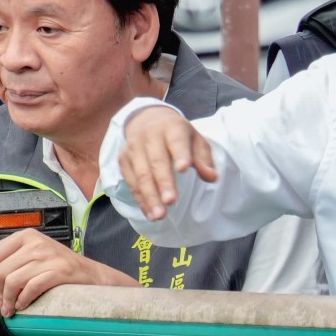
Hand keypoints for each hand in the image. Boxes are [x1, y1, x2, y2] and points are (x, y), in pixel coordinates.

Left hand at [0, 228, 123, 316]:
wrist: (92, 276)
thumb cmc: (59, 268)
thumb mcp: (29, 258)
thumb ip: (3, 261)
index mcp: (26, 236)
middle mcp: (36, 243)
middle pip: (0, 270)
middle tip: (1, 304)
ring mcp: (48, 257)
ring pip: (12, 281)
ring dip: (8, 301)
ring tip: (10, 309)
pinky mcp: (59, 272)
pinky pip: (30, 288)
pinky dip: (23, 301)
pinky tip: (23, 306)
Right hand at [120, 106, 216, 221]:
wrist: (146, 120)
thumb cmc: (177, 135)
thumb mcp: (195, 139)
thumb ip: (203, 158)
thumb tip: (212, 177)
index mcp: (172, 127)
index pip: (176, 141)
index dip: (180, 155)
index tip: (183, 169)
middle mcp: (150, 135)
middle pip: (156, 161)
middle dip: (163, 183)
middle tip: (171, 202)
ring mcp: (133, 147)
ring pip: (141, 174)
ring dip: (150, 196)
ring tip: (159, 216)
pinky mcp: (124, 159)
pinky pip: (131, 182)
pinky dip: (140, 199)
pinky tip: (149, 213)